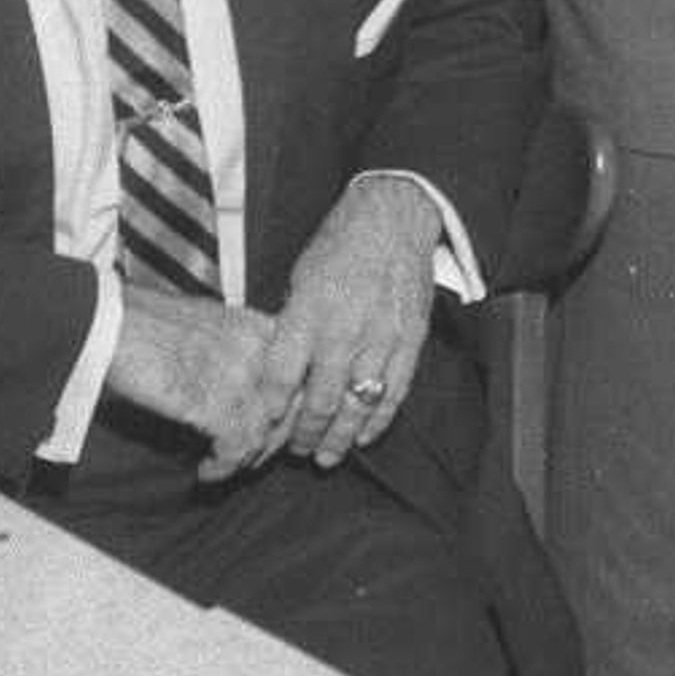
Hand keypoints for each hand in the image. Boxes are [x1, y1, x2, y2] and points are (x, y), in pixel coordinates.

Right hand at [106, 284, 289, 480]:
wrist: (112, 323)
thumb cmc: (151, 322)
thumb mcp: (214, 323)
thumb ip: (244, 348)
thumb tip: (256, 384)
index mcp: (263, 326)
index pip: (305, 375)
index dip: (296, 408)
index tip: (279, 428)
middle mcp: (261, 350)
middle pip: (294, 408)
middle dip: (275, 440)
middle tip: (253, 456)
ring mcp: (241, 377)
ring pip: (268, 433)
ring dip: (248, 458)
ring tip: (226, 467)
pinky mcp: (215, 403)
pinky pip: (237, 448)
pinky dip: (224, 467)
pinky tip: (207, 472)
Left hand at [257, 175, 441, 468]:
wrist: (393, 218)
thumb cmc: (339, 245)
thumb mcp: (299, 279)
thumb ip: (292, 326)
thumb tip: (282, 372)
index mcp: (308, 312)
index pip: (282, 378)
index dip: (271, 411)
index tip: (264, 429)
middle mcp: (343, 331)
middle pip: (319, 401)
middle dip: (305, 435)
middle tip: (297, 452)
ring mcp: (381, 338)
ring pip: (358, 405)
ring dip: (341, 438)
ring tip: (328, 457)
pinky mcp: (410, 340)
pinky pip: (395, 392)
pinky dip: (379, 420)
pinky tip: (365, 435)